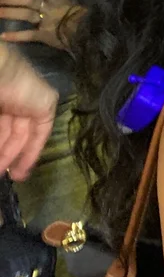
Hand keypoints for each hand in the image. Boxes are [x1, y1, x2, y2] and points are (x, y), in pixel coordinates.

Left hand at [0, 0, 80, 50]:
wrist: (92, 35)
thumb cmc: (87, 20)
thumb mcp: (76, 7)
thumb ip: (65, 4)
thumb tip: (57, 1)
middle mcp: (51, 8)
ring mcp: (48, 21)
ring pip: (25, 14)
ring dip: (9, 12)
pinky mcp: (46, 35)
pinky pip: (28, 35)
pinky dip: (15, 35)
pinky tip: (2, 36)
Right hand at [0, 44, 56, 179]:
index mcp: (1, 99)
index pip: (2, 127)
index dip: (0, 147)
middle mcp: (14, 100)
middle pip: (11, 133)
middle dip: (4, 155)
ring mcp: (31, 101)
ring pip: (24, 136)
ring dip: (16, 158)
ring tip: (7, 177)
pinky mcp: (46, 105)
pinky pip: (40, 133)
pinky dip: (32, 152)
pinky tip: (22, 170)